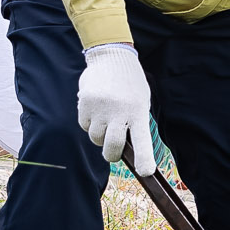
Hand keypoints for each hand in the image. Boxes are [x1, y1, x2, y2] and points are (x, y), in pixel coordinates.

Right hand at [76, 43, 153, 172]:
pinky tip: (95, 110)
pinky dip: (89, 123)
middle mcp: (119, 111)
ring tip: (106, 120)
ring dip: (100, 136)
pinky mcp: (85, 104)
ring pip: (96, 138)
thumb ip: (135, 122)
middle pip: (112, 147)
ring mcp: (101, 108)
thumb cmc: (130, 85)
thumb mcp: (140, 101)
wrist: (112, 56)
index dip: (144, 158)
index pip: (142, 140)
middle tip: (113, 154)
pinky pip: (84, 126)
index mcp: (138, 111)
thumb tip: (127, 149)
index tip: (145, 172)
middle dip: (112, 155)